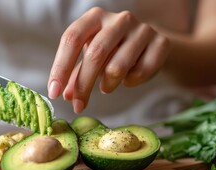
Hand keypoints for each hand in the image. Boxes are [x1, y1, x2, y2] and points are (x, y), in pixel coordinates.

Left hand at [47, 7, 169, 112]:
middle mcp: (118, 19)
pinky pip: (141, 72)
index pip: (72, 39)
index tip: (54, 92)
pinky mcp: (161, 42)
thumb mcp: (90, 58)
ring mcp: (142, 29)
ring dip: (107, 84)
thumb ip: (75, 75)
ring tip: (105, 87)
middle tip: (78, 106)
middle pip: (95, 54)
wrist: (150, 44)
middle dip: (83, 85)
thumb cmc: (112, 51)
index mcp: (94, 17)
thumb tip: (65, 95)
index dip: (60, 67)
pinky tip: (128, 80)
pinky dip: (131, 82)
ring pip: (117, 66)